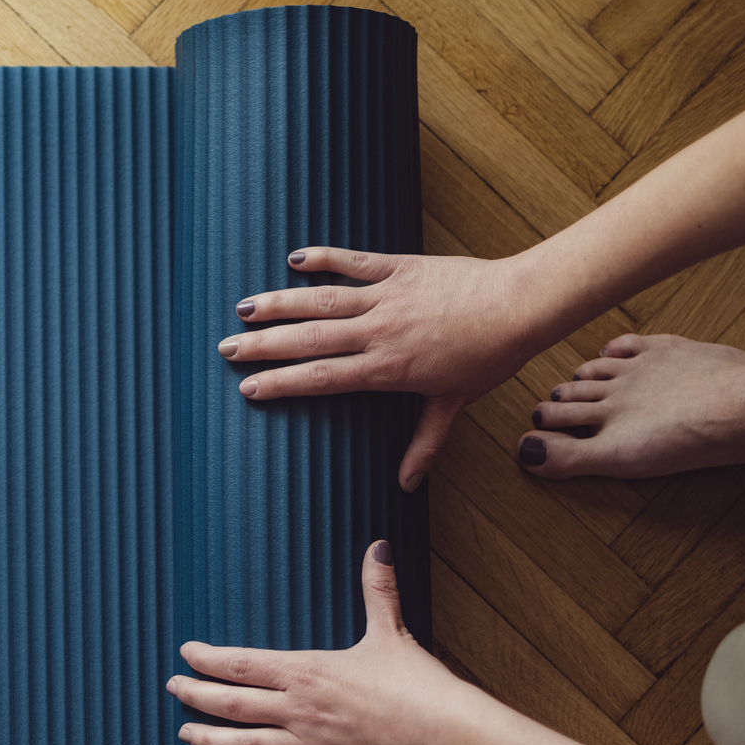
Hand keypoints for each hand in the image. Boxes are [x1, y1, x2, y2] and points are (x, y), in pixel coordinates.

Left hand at [167, 542, 496, 744]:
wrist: (446, 732)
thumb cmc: (419, 682)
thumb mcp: (391, 630)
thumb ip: (377, 589)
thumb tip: (378, 546)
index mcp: (308, 672)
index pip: (242, 664)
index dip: (208, 660)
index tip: (185, 654)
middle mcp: (300, 711)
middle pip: (232, 705)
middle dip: (196, 697)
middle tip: (171, 689)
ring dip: (210, 741)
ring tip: (185, 734)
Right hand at [218, 249, 547, 489]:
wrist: (519, 306)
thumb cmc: (488, 356)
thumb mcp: (452, 403)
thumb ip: (425, 444)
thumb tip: (408, 486)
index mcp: (387, 368)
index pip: (321, 378)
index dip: (281, 383)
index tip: (248, 387)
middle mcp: (379, 331)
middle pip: (309, 339)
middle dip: (263, 345)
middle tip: (225, 348)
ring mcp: (387, 296)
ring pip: (322, 299)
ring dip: (280, 303)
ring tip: (244, 308)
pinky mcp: (399, 266)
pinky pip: (354, 260)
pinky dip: (324, 257)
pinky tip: (294, 259)